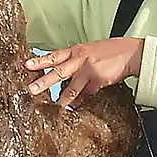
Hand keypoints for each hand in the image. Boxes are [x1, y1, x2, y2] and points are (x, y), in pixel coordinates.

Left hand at [24, 37, 144, 106]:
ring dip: (62, 98)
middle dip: (43, 82)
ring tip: (55, 106)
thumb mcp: (89, 50)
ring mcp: (88, 70)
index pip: (54, 56)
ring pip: (71, 87)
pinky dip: (80, 100)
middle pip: (58, 72)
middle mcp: (79, 59)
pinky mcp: (98, 80)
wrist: (130, 53)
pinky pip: (85, 94)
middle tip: (31, 90)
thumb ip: (75, 60)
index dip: (40, 61)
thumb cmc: (110, 51)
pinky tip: (74, 106)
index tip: (26, 65)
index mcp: (76, 50)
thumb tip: (62, 75)